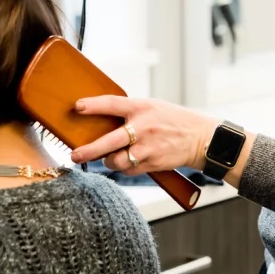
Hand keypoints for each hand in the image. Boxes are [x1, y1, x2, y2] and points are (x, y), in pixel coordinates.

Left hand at [68, 96, 216, 175]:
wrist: (199, 138)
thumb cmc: (172, 120)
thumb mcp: (152, 107)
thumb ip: (130, 112)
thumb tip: (101, 119)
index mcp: (142, 108)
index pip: (113, 104)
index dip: (93, 105)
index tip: (77, 107)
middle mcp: (144, 127)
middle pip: (110, 142)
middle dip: (89, 150)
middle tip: (75, 155)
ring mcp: (148, 148)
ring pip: (117, 161)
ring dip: (108, 161)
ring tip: (108, 158)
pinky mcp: (152, 163)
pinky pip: (129, 170)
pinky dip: (125, 168)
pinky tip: (130, 161)